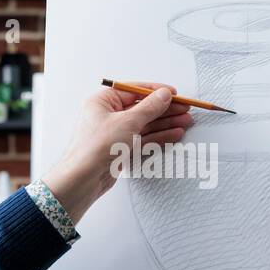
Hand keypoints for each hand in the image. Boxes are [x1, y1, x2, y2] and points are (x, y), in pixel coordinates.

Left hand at [40, 81, 193, 224]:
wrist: (83, 179)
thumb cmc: (96, 147)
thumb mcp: (127, 121)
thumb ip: (149, 107)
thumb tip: (164, 95)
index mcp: (103, 101)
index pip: (134, 91)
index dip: (156, 91)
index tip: (174, 93)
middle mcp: (108, 115)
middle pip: (142, 108)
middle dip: (165, 109)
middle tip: (185, 109)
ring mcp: (115, 133)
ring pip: (145, 124)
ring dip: (166, 123)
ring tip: (186, 122)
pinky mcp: (120, 149)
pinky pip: (143, 139)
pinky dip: (159, 136)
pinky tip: (175, 134)